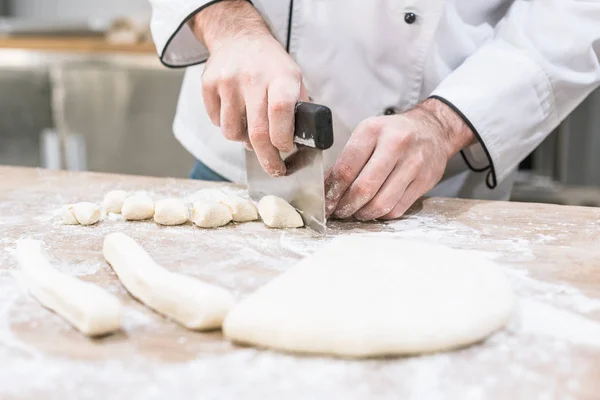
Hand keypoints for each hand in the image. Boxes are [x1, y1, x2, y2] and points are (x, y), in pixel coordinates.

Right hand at [192, 0, 307, 176]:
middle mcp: (253, 77)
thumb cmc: (271, 65)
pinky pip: (217, 123)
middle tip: (274, 168)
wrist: (238, 37)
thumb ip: (298, 108)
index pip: (280, 112)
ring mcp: (228, 81)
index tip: (286, 150)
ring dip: (244, 142)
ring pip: (233, 133)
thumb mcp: (293, 77)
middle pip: (257, 132)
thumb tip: (302, 143)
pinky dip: (228, 126)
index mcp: (281, 76)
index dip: (283, 139)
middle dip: (267, 158)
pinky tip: (236, 114)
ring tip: (252, 130)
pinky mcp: (208, 85)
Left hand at [324, 98, 475, 220]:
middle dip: (346, 207)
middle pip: (363, 188)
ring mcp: (413, 164)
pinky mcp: (425, 181)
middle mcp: (395, 145)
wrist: (434, 130)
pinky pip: (397, 209)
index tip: (325, 203)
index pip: (346, 169)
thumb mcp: (367, 135)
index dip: (332, 192)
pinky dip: (381, 214)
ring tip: (356, 213)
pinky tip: (374, 209)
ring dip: (363, 214)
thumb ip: (347, 160)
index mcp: (373, 130)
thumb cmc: (394, 134)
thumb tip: (326, 188)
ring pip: (381, 203)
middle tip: (339, 212)